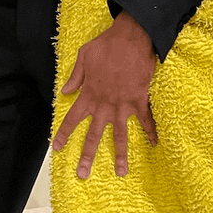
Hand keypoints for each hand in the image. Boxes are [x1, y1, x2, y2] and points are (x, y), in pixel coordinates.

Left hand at [53, 11, 158, 177]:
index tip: (57, 148)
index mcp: (89, 94)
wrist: (132, 38)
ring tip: (121, 172)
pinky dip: (151, 132)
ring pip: (120, 135)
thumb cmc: (107, 44)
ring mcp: (123, 104)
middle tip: (82, 174)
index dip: (64, 134)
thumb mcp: (84, 56)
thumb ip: (75, 76)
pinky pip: (146, 120)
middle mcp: (104, 104)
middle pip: (93, 135)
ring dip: (121, 155)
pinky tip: (154, 144)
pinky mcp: (140, 100)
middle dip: (87, 156)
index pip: (72, 119)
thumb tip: (65, 91)